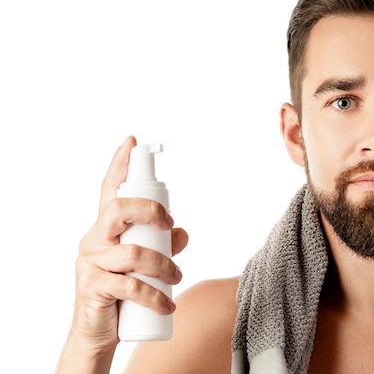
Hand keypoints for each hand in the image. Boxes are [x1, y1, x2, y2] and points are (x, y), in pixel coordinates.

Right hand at [71, 136, 188, 350]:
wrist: (99, 332)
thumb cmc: (124, 291)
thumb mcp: (147, 265)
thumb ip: (165, 244)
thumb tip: (183, 231)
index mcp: (106, 228)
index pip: (110, 190)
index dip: (119, 165)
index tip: (131, 141)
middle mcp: (94, 239)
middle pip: (118, 209)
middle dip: (150, 211)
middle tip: (170, 225)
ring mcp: (91, 262)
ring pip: (132, 252)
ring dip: (164, 265)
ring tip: (177, 278)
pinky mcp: (93, 287)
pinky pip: (130, 285)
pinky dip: (155, 296)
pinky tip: (167, 305)